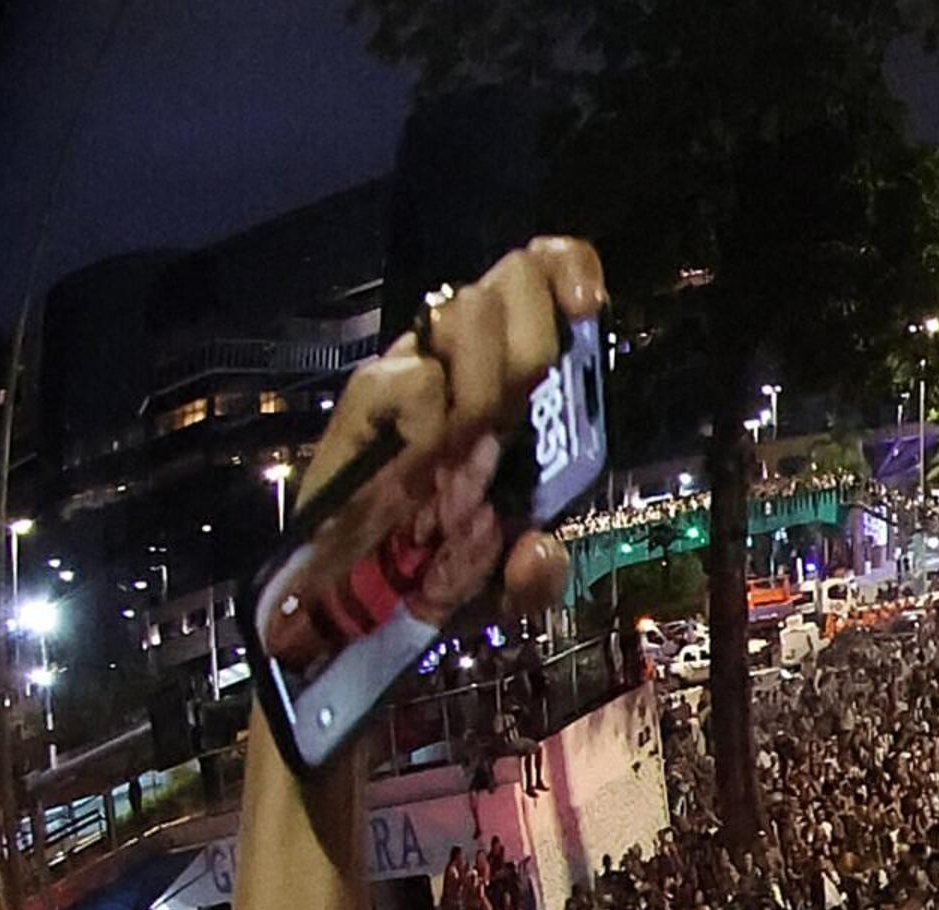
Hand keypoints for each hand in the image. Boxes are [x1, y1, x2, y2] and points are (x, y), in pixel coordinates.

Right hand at [263, 239, 603, 682]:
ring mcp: (410, 379)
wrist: (348, 611)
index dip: (565, 269)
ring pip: (464, 312)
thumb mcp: (505, 592)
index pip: (541, 282)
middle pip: (507, 284)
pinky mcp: (364, 404)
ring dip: (485, 383)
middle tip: (513, 414)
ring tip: (469, 450)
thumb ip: (535, 579)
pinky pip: (409, 377)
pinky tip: (428, 458)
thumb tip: (539, 550)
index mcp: (514, 387)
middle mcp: (463, 365)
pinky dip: (430, 417)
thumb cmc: (433, 581)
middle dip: (529, 341)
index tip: (590, 305)